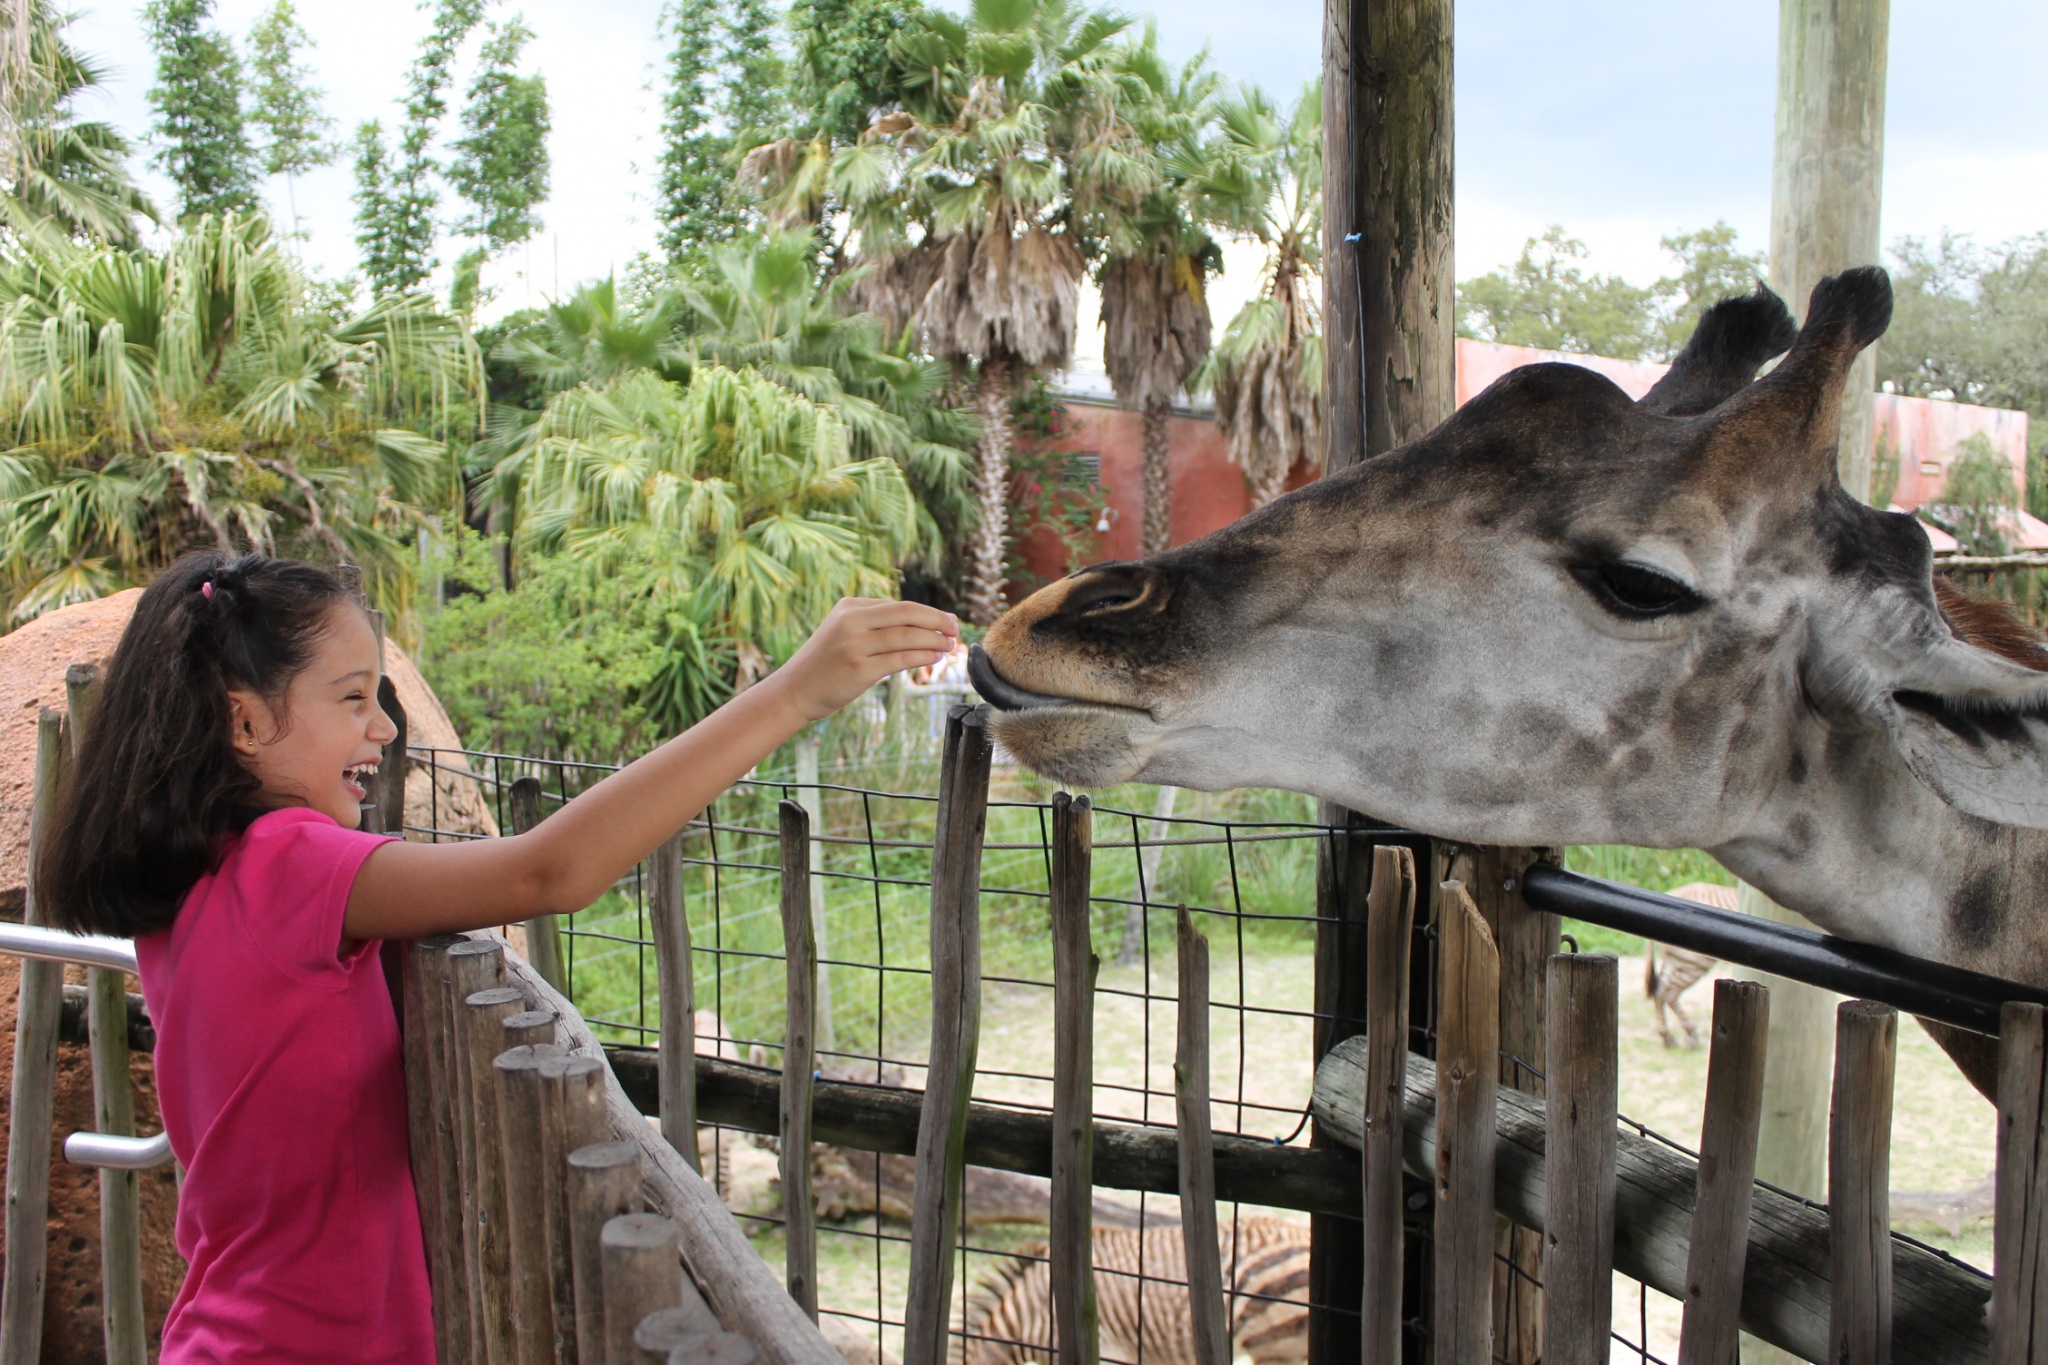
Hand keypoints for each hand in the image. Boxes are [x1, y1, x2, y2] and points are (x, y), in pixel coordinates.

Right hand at [770, 598, 959, 721]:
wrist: (795, 690)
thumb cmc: (825, 663)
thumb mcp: (844, 632)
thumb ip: (875, 625)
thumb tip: (921, 624)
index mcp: (850, 607)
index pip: (899, 606)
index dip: (929, 613)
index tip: (947, 620)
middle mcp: (851, 621)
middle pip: (906, 614)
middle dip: (937, 621)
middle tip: (956, 629)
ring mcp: (855, 644)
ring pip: (906, 636)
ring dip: (933, 640)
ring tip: (949, 645)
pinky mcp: (859, 668)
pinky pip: (900, 659)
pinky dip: (921, 656)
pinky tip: (934, 657)